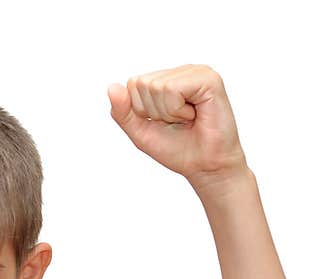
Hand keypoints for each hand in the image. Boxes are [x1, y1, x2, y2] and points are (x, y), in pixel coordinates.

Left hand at [108, 64, 247, 186]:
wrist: (204, 166)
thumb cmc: (177, 149)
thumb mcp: (140, 132)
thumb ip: (123, 112)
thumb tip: (111, 87)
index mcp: (166, 80)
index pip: (132, 84)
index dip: (141, 111)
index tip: (164, 122)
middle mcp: (181, 72)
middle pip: (142, 84)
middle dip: (154, 111)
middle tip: (178, 122)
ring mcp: (196, 72)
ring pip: (156, 86)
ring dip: (168, 112)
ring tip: (187, 119)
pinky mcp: (208, 79)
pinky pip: (172, 89)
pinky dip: (177, 110)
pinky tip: (194, 114)